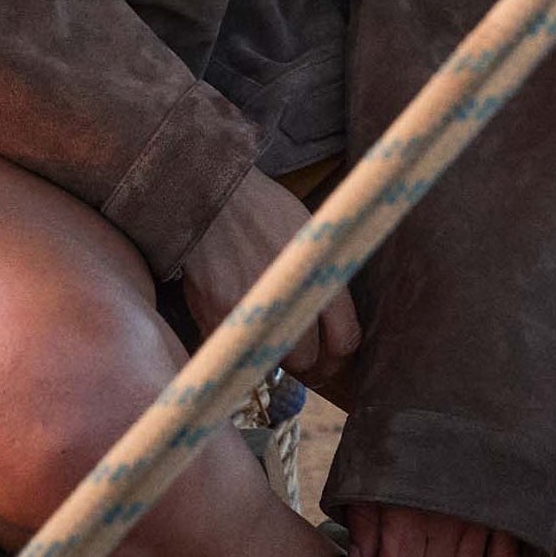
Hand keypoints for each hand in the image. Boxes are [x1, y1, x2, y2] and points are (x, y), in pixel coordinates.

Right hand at [179, 166, 360, 384]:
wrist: (211, 194)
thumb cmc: (263, 208)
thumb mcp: (309, 230)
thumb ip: (325, 275)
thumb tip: (337, 319)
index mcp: (317, 273)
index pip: (344, 340)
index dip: (341, 354)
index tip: (334, 353)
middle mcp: (286, 297)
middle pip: (309, 360)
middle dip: (310, 360)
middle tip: (304, 351)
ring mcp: (248, 311)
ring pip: (273, 362)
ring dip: (276, 357)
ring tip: (273, 339)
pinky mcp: (215, 318)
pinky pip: (236, 353)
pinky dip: (241, 348)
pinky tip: (244, 329)